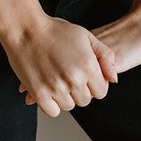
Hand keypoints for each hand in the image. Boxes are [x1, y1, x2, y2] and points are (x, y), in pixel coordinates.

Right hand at [0, 14, 116, 116]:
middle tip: (69, 73)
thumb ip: (105, 56)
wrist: (26, 29)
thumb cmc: (55, 30)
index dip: (94, 83)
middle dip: (80, 89)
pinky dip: (52, 103)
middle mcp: (74, 79)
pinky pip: (53, 111)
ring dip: (65, 95)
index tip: (84, 74)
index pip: (101, 91)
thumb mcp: (86, 36)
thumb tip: (114, 78)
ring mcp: (57, 88)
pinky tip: (49, 87)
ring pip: (69, 106)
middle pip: (85, 100)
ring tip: (58, 77)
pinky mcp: (40, 94)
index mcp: (88, 65)